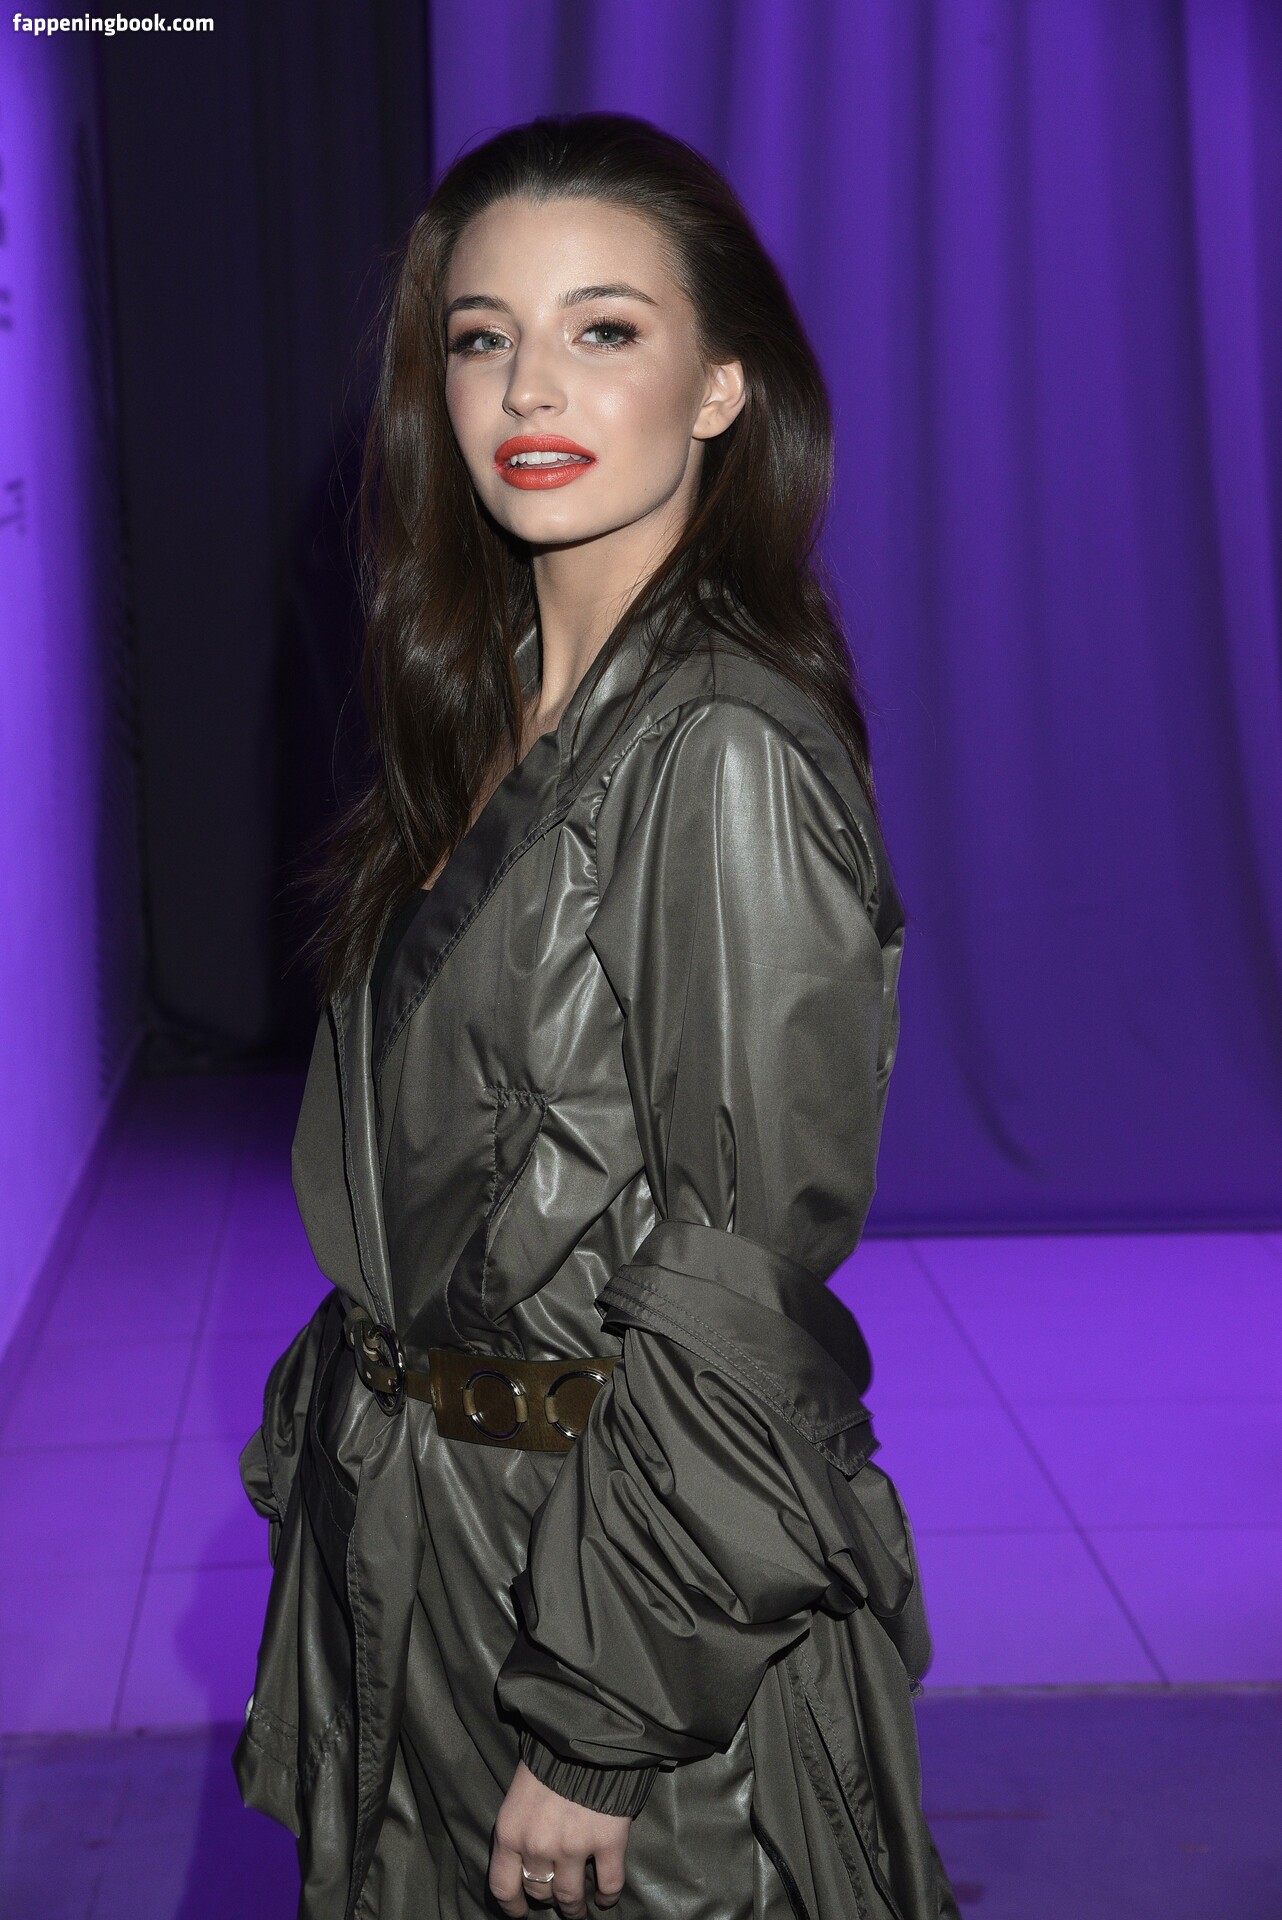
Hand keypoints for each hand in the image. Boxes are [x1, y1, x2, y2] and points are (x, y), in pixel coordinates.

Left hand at [489, 1761, 629, 1916]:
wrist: (587, 1730)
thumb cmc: (549, 1756)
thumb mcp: (519, 1792)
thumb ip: (520, 1827)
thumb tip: (525, 1854)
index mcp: (510, 1832)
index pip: (503, 1887)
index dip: (513, 1906)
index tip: (521, 1913)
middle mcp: (538, 1846)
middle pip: (539, 1892)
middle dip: (547, 1899)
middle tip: (556, 1897)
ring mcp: (574, 1847)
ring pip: (571, 1897)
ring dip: (575, 1907)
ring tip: (580, 1908)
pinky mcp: (608, 1842)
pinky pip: (609, 1884)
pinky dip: (608, 1896)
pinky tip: (606, 1897)